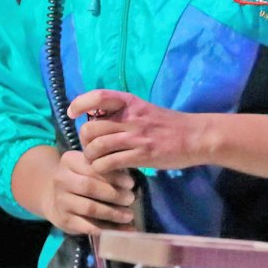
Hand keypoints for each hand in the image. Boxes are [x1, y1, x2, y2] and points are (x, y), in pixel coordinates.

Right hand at [42, 147, 137, 235]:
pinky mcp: (64, 220)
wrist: (55, 198)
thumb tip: (131, 182)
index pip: (93, 168)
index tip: (131, 183)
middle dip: (114, 194)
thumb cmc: (82, 179)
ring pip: (89, 208)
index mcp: (69, 161)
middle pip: (90, 187)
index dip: (114, 176)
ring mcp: (61, 201)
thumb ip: (107, 169)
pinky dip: (106, 229)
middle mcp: (61, 179)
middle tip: (130, 199)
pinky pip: (87, 226)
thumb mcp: (89, 167)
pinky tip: (120, 230)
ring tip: (128, 215)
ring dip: (112, 213)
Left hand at [68, 89, 205, 173]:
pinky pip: (110, 163)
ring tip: (96, 161)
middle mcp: (131, 117)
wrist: (196, 137)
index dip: (80, 103)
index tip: (72, 114)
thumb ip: (123, 114)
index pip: (99, 96)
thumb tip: (96, 119)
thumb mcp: (144, 110)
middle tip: (90, 148)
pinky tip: (107, 171)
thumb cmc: (168, 125)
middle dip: (84, 140)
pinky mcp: (142, 155)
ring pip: (98, 146)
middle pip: (91, 127)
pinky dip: (102, 169)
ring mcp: (136, 137)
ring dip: (91, 157)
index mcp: (130, 103)